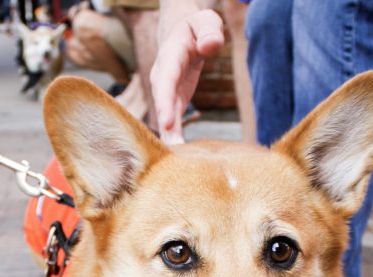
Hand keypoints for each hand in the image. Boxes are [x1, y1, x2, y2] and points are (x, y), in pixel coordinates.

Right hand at [151, 8, 223, 143]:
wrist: (183, 34)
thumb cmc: (197, 28)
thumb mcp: (205, 21)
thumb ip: (209, 31)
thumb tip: (211, 45)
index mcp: (169, 57)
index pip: (165, 80)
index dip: (165, 102)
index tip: (168, 122)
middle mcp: (162, 77)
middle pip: (162, 103)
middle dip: (166, 126)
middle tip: (173, 149)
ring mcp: (165, 91)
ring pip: (165, 115)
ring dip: (171, 136)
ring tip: (177, 159)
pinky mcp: (172, 101)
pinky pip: (173, 120)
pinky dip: (176, 135)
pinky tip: (181, 155)